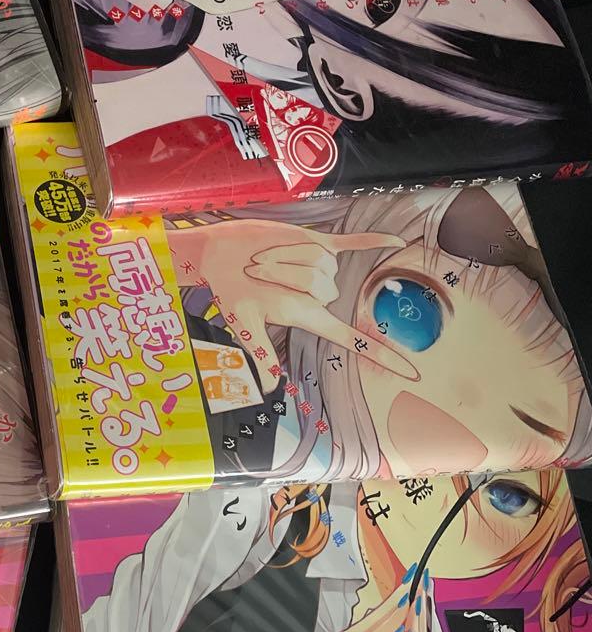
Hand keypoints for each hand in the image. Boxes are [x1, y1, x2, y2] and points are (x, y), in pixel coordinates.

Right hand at [181, 217, 417, 389]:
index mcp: (305, 316)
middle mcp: (318, 293)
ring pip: (326, 263)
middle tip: (259, 275)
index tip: (410, 372)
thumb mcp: (243, 324)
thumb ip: (261, 354)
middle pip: (326, 288)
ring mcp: (320, 267)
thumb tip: (268, 390)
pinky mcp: (316, 242)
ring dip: (291, 257)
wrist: (221, 255)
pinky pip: (352, 243)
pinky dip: (374, 242)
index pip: (350, 339)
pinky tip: (396, 241)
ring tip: (265, 260)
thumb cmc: (230, 291)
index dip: (381, 355)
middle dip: (290, 277)